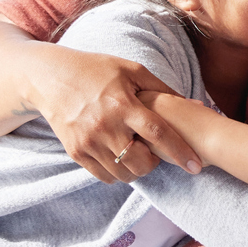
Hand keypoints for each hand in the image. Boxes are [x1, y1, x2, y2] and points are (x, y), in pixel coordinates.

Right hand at [27, 50, 202, 181]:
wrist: (51, 77)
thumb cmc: (98, 70)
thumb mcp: (132, 70)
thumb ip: (164, 91)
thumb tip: (196, 106)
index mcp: (123, 104)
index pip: (159, 133)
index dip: (180, 151)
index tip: (196, 166)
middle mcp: (105, 126)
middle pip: (141, 163)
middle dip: (155, 164)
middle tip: (154, 152)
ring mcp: (88, 142)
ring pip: (124, 174)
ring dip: (136, 169)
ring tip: (136, 152)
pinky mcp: (76, 152)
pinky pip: (105, 176)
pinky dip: (117, 172)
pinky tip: (119, 156)